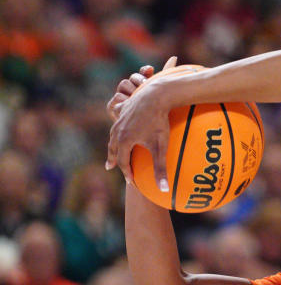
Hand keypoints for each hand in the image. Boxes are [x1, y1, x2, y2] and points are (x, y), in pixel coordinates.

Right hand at [105, 57, 177, 188]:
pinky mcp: (123, 108)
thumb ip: (161, 169)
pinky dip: (116, 128)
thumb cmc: (159, 121)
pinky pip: (117, 121)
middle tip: (111, 167)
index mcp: (124, 141)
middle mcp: (117, 130)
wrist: (156, 94)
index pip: (124, 163)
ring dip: (113, 144)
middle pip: (113, 149)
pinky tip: (119, 127)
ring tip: (113, 149)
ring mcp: (119, 118)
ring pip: (113, 135)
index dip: (128, 174)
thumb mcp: (161, 146)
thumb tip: (164, 190)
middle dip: (114, 159)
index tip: (132, 182)